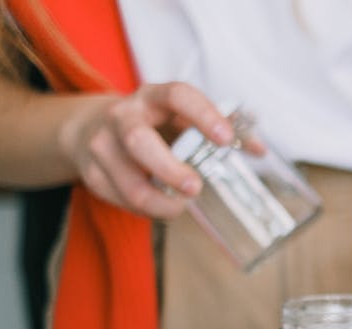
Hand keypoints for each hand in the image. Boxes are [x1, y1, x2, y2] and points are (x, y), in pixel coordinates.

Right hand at [57, 82, 232, 218]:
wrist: (92, 128)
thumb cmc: (155, 127)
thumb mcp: (183, 120)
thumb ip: (222, 132)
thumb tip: (259, 150)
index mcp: (154, 97)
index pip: (178, 96)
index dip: (203, 115)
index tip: (226, 139)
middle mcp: (123, 116)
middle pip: (138, 141)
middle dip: (169, 169)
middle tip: (196, 188)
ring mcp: (102, 145)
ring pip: (128, 181)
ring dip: (159, 202)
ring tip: (181, 206)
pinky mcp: (92, 173)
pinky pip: (120, 199)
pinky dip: (146, 209)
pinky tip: (160, 204)